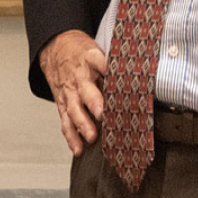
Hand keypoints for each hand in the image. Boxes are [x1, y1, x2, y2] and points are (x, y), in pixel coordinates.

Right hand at [39, 30, 107, 154]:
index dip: (105, 66)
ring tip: (91, 136)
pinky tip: (79, 148)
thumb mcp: (97, 49)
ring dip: (82, 123)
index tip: (114, 75)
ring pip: (73, 108)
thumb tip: (142, 74)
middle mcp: (78, 77)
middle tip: (102, 114)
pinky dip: (71, 136)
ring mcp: (69, 91)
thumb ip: (114, 63)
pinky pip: (65, 121)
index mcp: (89, 58)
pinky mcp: (62, 103)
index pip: (97, 60)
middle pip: (85, 89)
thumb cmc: (83, 53)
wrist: (56, 49)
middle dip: (94, 102)